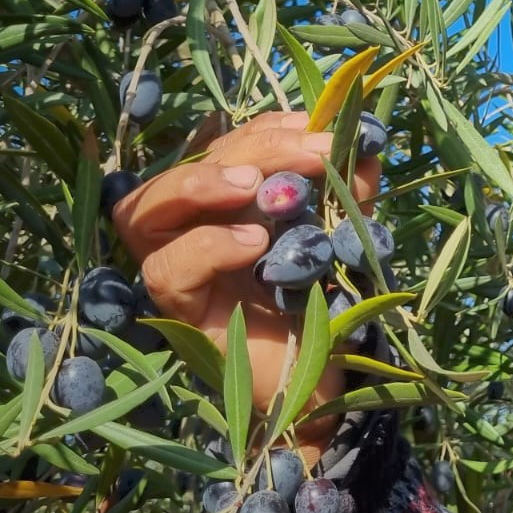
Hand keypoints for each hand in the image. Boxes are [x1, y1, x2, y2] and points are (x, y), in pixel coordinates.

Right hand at [111, 110, 383, 467]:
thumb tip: (367, 140)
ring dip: (201, 183)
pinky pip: (167, 269)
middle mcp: (189, 227)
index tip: (318, 127)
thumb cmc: (326, 305)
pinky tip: (253, 243)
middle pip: (192, 164)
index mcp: (226, 201)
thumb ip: (351, 190)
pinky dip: (208, 247)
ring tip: (257, 187)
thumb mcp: (346, 235)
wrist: (323, 385)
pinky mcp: (177, 311)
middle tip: (310, 152)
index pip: (228, 142)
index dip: (268, 127)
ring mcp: (175, 268)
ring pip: (146, 209)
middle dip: (254, 148)